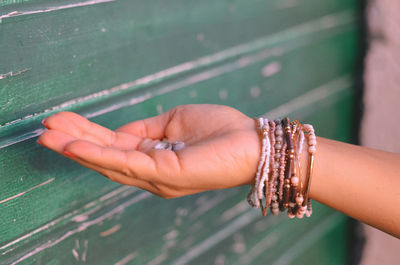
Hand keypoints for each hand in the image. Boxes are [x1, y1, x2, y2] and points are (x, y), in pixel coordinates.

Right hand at [38, 104, 259, 197]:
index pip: (115, 148)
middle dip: (75, 142)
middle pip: (106, 157)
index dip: (88, 135)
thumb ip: (147, 128)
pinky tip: (76, 145)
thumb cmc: (220, 131)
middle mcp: (151, 173)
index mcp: (155, 158)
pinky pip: (126, 163)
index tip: (63, 121)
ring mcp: (157, 177)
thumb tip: (119, 131)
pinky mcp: (165, 176)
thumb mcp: (176, 122)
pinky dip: (99, 154)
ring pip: (109, 163)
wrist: (252, 142)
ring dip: (78, 148)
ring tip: (50, 135)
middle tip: (46, 128)